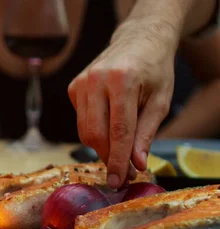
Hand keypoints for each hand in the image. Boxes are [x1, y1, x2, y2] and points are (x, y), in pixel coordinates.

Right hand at [68, 20, 177, 187]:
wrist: (138, 41)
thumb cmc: (154, 70)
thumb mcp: (161, 101)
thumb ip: (146, 133)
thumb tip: (135, 164)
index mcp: (122, 80)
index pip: (118, 131)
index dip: (118, 160)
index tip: (118, 181)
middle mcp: (96, 80)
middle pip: (95, 134)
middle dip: (108, 158)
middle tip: (124, 173)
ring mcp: (81, 83)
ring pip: (84, 131)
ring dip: (101, 148)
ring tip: (119, 153)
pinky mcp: (73, 87)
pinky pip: (81, 121)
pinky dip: (95, 130)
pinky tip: (109, 123)